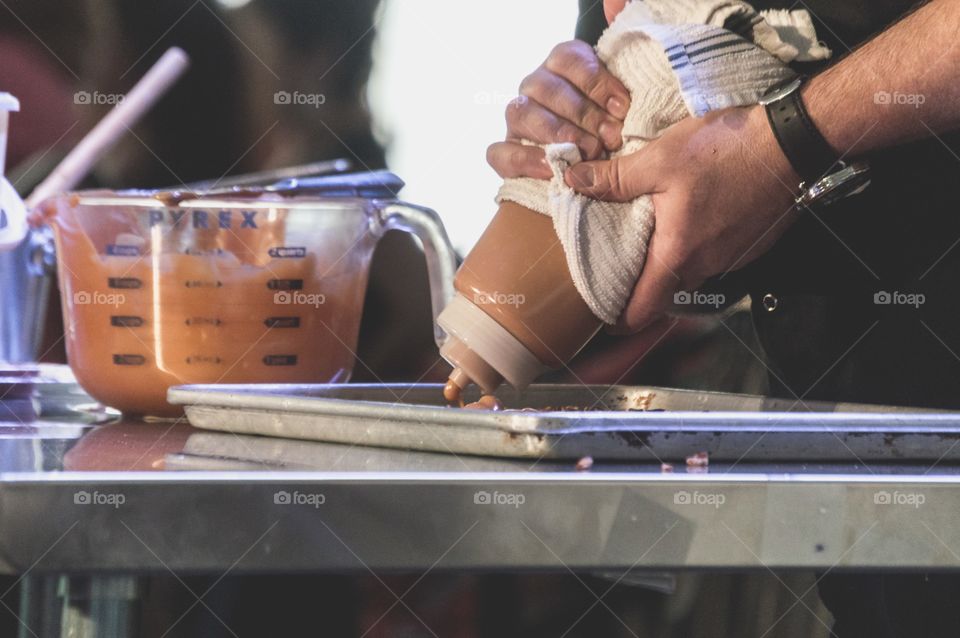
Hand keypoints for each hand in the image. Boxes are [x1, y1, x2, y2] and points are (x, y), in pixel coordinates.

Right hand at [487, 40, 630, 179]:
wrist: (599, 166)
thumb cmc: (615, 128)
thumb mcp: (627, 95)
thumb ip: (623, 56)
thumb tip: (615, 3)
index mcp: (562, 65)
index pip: (568, 59)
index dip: (596, 82)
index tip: (623, 108)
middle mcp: (535, 85)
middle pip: (547, 88)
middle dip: (583, 115)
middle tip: (612, 137)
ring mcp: (517, 117)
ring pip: (520, 113)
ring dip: (556, 134)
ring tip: (587, 153)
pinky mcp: (504, 151)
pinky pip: (500, 152)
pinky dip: (525, 160)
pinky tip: (552, 169)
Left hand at [565, 105, 801, 332]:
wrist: (794, 141)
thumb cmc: (726, 150)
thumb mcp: (659, 159)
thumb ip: (613, 178)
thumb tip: (573, 180)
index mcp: (678, 255)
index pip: (642, 312)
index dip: (617, 321)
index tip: (599, 314)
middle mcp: (706, 267)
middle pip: (663, 294)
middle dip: (639, 288)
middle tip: (614, 270)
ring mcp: (732, 258)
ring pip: (689, 275)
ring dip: (667, 266)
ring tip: (644, 242)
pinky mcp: (749, 244)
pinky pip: (712, 259)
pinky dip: (693, 250)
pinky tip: (684, 223)